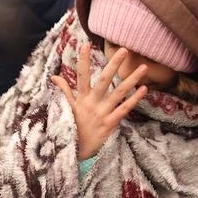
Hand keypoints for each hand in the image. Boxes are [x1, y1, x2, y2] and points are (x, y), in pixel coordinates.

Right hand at [50, 44, 147, 159]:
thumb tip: (54, 76)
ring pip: (119, 93)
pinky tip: (144, 89)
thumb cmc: (73, 126)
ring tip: (143, 67)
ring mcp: (102, 113)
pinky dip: (135, 100)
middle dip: (114, 64)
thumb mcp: (67, 108)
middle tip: (124, 50)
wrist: (77, 151)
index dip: (83, 61)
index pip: (81, 76)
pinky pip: (125, 109)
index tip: (85, 45)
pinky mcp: (111, 123)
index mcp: (81, 98)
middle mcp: (92, 103)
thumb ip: (64, 91)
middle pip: (104, 80)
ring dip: (132, 79)